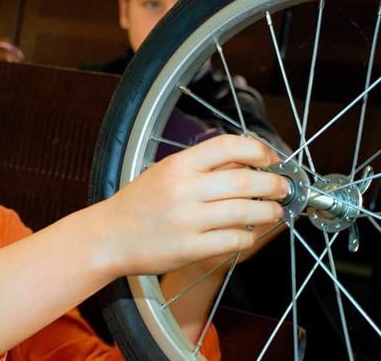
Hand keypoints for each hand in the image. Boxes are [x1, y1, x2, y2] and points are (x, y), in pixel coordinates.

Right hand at [98, 134, 288, 278]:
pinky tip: (249, 233)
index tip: (270, 159)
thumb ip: (200, 167)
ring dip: (268, 211)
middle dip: (273, 184)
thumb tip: (244, 161)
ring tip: (275, 211)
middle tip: (283, 188)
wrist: (109, 237)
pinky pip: (233, 240)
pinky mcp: (189, 248)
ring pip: (244, 212)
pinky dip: (249, 236)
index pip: (227, 146)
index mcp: (176, 166)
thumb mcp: (163, 173)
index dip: (257, 150)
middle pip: (244, 181)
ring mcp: (186, 220)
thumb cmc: (136, 205)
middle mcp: (182, 190)